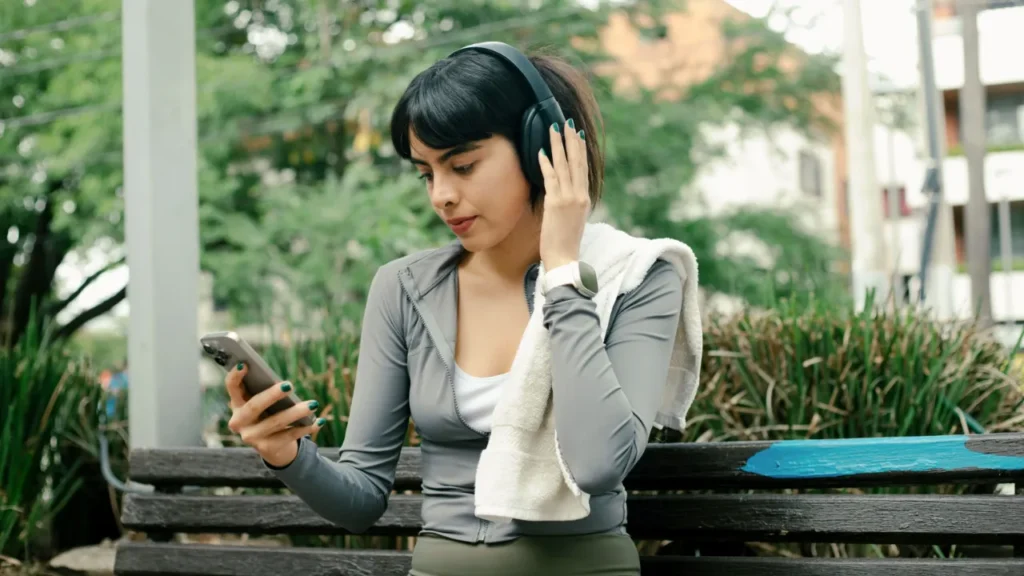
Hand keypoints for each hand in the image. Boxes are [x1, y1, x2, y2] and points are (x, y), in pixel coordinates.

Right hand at [225, 363, 323, 467]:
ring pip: (276, 422)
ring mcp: (252, 437)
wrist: (274, 447)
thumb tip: (285, 385)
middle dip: (272, 395)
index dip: (235, 376)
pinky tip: (319, 421)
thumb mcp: (265, 404)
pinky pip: (289, 435)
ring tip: (313, 404)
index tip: (244, 364)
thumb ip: (267, 392)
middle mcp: (239, 422)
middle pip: (254, 407)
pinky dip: (306, 427)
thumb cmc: (270, 415)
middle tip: (289, 385)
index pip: (232, 388)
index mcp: (237, 405)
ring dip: (296, 412)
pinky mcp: (267, 448)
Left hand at [538, 118, 589, 271]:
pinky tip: (541, 151)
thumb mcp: (574, 219)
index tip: (577, 134)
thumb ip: (572, 203)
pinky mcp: (555, 204)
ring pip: (564, 165)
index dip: (580, 149)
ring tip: (553, 129)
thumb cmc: (566, 243)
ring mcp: (568, 198)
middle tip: (566, 123)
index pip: (583, 168)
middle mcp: (579, 195)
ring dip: (558, 145)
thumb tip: (565, 192)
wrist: (564, 259)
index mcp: (585, 198)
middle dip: (571, 140)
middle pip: (576, 162)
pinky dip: (546, 163)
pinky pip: (550, 178)